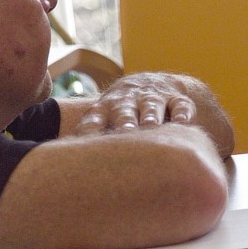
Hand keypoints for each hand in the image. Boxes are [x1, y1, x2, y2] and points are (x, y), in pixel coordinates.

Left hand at [72, 72, 196, 135]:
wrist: (150, 83)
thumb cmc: (120, 113)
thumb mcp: (101, 118)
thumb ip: (88, 136)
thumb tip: (64, 165)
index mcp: (106, 108)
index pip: (94, 118)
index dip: (90, 130)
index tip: (87, 144)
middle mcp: (129, 101)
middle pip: (125, 110)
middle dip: (124, 121)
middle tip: (124, 132)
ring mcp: (154, 98)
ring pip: (152, 105)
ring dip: (150, 114)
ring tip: (151, 126)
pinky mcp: (177, 99)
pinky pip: (181, 105)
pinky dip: (182, 113)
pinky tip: (183, 123)